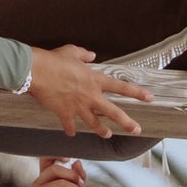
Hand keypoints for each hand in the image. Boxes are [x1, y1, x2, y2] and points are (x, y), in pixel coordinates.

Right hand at [27, 44, 152, 137]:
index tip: (149, 97)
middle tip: (136, 129)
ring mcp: (78, 107)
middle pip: (113, 112)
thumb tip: (91, 55)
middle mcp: (90, 96)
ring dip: (102, 130)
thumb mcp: (72, 51)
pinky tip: (71, 133)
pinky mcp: (64, 113)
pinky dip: (71, 129)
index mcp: (94, 80)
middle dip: (127, 122)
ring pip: (94, 123)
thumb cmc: (54, 60)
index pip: (121, 87)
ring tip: (107, 134)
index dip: (136, 92)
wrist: (37, 71)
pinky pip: (70, 125)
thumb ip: (84, 54)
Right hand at [29, 159, 85, 186]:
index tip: (69, 159)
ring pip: (61, 182)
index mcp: (44, 179)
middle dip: (73, 176)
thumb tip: (77, 162)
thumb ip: (77, 178)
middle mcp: (38, 183)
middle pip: (55, 168)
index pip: (46, 158)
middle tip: (80, 186)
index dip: (57, 154)